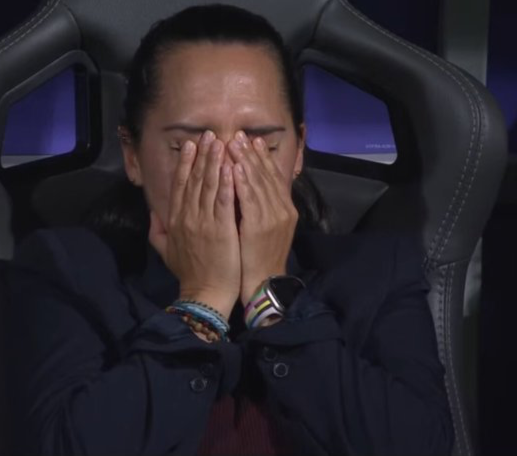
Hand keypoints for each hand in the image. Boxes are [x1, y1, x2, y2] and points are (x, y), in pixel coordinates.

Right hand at [148, 131, 240, 317]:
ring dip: (214, 161)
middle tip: (209, 134)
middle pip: (194, 179)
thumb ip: (158, 231)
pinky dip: (226, 182)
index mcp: (175, 220)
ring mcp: (203, 221)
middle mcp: (187, 216)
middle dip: (202, 155)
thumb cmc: (189, 273)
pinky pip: (223, 200)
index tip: (191, 145)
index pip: (180, 185)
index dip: (185, 163)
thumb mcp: (166, 251)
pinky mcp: (220, 229)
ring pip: (209, 185)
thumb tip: (153, 214)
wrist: (204, 293)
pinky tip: (230, 165)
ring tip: (220, 141)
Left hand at [227, 131, 297, 304]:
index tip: (252, 140)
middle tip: (239, 134)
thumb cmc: (258, 258)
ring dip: (244, 160)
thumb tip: (250, 187)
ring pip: (258, 182)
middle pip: (266, 174)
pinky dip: (242, 182)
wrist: (263, 284)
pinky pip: (249, 200)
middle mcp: (281, 209)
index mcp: (283, 209)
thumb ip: (261, 208)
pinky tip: (233, 168)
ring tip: (233, 143)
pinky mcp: (259, 227)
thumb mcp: (266, 229)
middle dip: (251, 153)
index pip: (273, 176)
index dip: (262, 157)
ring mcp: (272, 217)